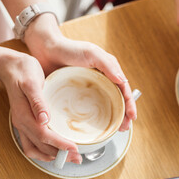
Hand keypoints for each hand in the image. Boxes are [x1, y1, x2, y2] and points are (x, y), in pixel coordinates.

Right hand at [1, 54, 80, 162]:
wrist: (10, 66)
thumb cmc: (23, 71)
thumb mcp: (33, 83)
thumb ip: (38, 102)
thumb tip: (44, 119)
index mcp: (25, 115)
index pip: (44, 136)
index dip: (60, 145)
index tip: (75, 149)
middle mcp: (22, 123)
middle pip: (41, 147)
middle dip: (60, 155)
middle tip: (78, 158)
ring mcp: (22, 124)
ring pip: (35, 149)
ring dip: (52, 155)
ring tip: (69, 157)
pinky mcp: (25, 122)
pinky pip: (32, 143)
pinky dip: (44, 150)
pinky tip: (55, 149)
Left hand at [24, 14, 136, 130]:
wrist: (45, 49)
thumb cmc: (69, 48)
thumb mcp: (92, 53)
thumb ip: (108, 65)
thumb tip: (123, 81)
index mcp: (108, 72)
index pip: (124, 90)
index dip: (130, 104)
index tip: (132, 117)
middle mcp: (102, 82)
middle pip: (118, 101)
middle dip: (124, 115)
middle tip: (124, 128)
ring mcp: (90, 90)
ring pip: (105, 107)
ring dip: (112, 119)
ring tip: (115, 131)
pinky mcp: (76, 96)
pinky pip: (88, 109)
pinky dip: (94, 119)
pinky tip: (94, 128)